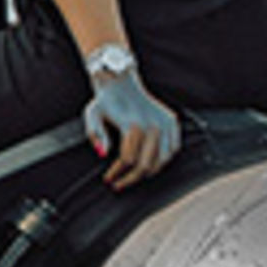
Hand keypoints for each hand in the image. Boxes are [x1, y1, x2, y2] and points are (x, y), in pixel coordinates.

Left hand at [81, 67, 180, 187]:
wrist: (121, 81)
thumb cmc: (105, 100)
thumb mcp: (92, 114)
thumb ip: (94, 134)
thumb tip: (102, 154)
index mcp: (132, 125)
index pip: (127, 160)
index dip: (116, 173)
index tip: (108, 180)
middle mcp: (151, 126)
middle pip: (145, 165)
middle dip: (130, 179)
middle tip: (120, 184)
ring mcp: (164, 124)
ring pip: (162, 160)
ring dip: (148, 172)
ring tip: (135, 175)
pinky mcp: (172, 121)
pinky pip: (174, 148)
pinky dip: (165, 158)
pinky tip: (153, 162)